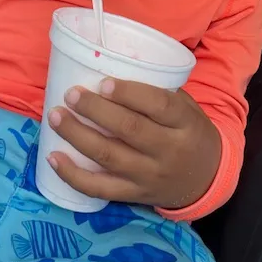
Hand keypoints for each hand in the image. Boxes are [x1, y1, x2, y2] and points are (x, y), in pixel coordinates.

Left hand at [47, 79, 220, 208]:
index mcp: (185, 123)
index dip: (129, 93)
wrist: (207, 178)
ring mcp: (149, 176)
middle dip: (95, 110)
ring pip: (109, 157)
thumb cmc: (190, 131)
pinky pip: (100, 188)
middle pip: (129, 129)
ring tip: (55, 116)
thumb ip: (159, 92)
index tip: (103, 82)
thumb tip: (113, 66)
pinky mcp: (134, 195)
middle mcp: (168, 151)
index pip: (159, 105)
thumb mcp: (187, 107)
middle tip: (71, 94)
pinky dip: (73, 175)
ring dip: (77, 135)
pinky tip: (54, 157)